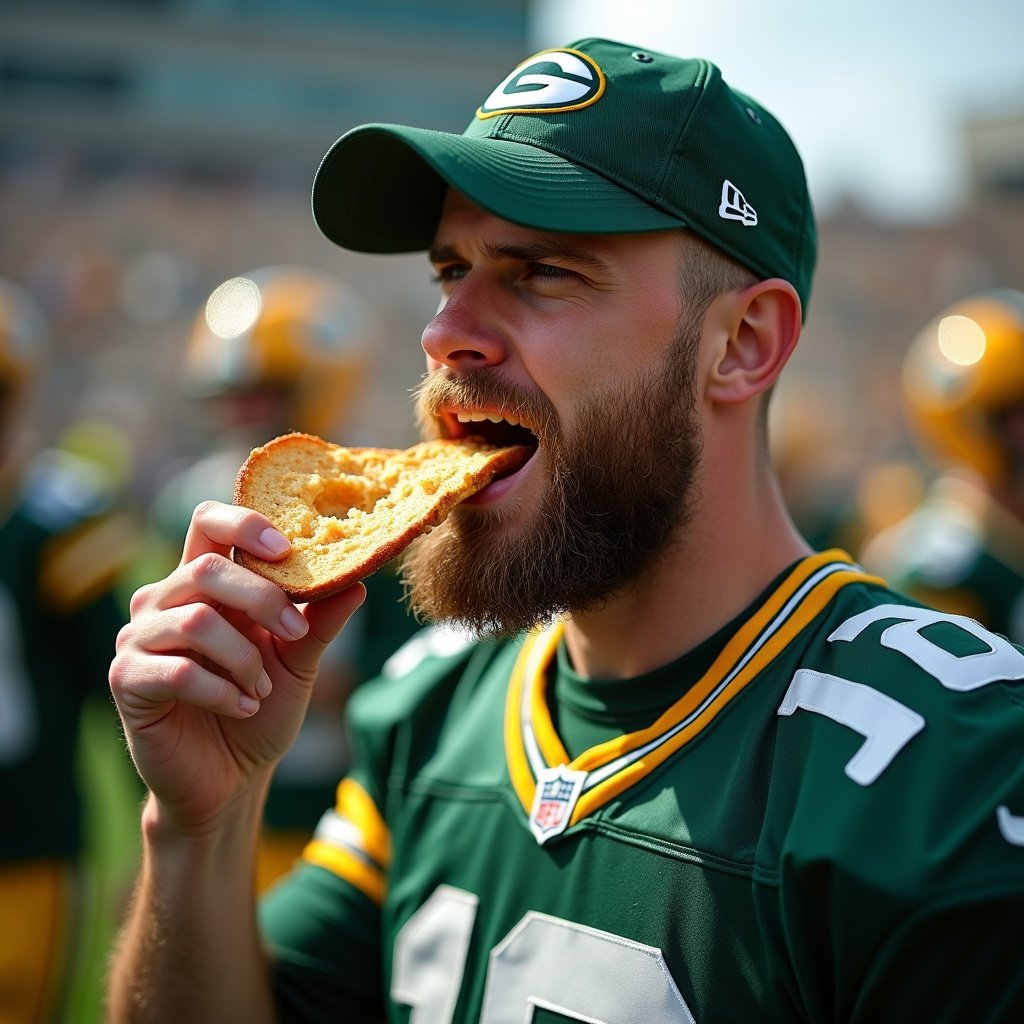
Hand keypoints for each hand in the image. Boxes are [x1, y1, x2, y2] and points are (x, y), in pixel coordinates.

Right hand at [109, 500, 365, 833]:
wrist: (230, 778)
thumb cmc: (262, 706)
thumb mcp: (299, 660)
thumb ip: (320, 622)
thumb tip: (360, 583)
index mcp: (205, 584)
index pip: (208, 522)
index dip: (244, 523)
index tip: (288, 549)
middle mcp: (165, 601)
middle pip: (206, 568)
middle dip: (262, 600)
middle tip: (295, 635)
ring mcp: (139, 638)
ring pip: (195, 620)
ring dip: (243, 657)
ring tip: (261, 688)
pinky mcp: (127, 680)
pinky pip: (178, 672)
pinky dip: (221, 691)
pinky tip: (242, 708)